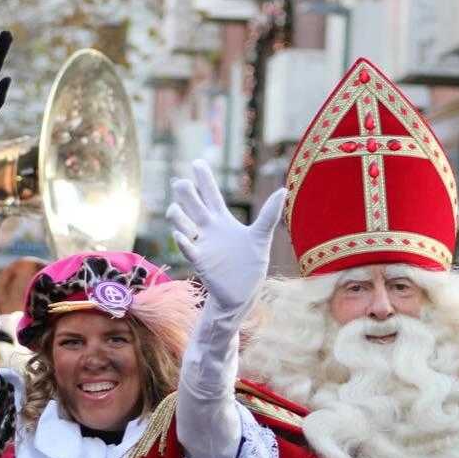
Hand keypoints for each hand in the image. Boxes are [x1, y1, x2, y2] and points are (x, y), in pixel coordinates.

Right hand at [167, 160, 284, 315]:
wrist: (241, 295)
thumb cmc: (251, 266)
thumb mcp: (261, 238)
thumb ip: (269, 215)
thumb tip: (283, 189)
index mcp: (223, 221)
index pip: (211, 194)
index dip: (204, 179)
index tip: (198, 162)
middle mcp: (209, 229)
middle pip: (192, 204)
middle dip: (185, 192)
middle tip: (180, 182)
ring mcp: (202, 244)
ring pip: (182, 223)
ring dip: (177, 216)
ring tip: (175, 210)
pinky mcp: (200, 261)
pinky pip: (188, 248)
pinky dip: (183, 241)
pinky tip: (180, 234)